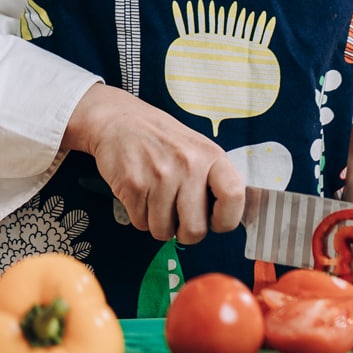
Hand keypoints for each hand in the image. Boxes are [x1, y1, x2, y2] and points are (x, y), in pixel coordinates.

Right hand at [62, 83, 245, 245]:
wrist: (118, 120)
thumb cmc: (160, 138)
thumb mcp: (196, 148)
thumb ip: (211, 179)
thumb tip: (225, 217)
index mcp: (210, 155)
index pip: (234, 197)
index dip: (226, 220)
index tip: (214, 221)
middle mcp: (188, 164)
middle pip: (195, 229)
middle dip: (185, 232)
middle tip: (178, 218)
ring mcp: (160, 176)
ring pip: (164, 231)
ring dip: (158, 223)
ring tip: (156, 199)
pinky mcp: (134, 185)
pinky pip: (141, 223)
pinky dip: (139, 216)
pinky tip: (140, 194)